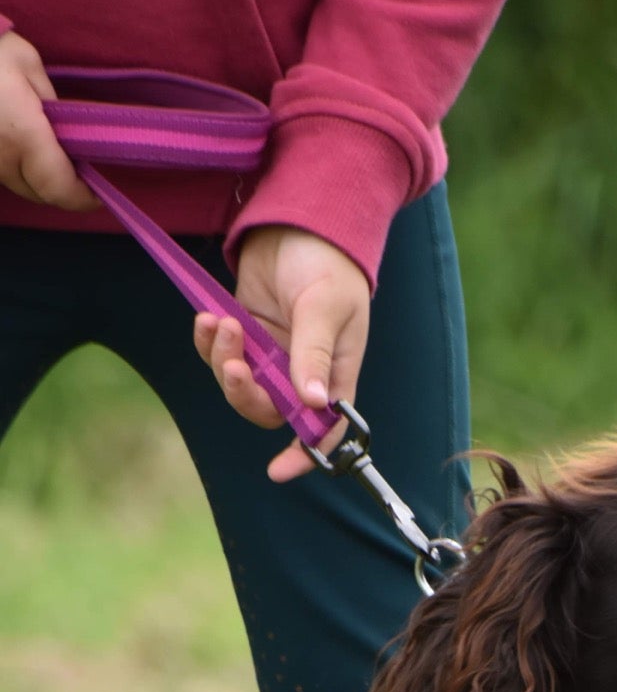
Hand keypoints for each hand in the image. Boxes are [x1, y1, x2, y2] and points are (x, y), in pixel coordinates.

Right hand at [0, 31, 99, 210]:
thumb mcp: (26, 63)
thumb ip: (50, 103)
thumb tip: (62, 128)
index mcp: (23, 135)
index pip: (60, 188)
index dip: (83, 198)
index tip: (99, 192)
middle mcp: (1, 157)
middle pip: (41, 194)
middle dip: (64, 189)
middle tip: (81, 169)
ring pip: (20, 186)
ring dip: (40, 180)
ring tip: (54, 156)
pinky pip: (1, 172)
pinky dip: (18, 169)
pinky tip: (24, 148)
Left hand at [193, 225, 370, 481]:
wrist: (299, 220)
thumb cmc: (327, 264)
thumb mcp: (325, 308)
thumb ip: (314, 355)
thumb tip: (312, 404)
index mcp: (333, 375)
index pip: (323, 428)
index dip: (303, 454)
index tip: (278, 470)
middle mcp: (300, 374)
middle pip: (268, 410)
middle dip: (245, 394)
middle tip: (236, 364)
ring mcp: (269, 355)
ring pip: (238, 384)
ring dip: (223, 360)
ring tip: (221, 322)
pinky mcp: (244, 334)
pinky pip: (219, 354)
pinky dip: (209, 341)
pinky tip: (207, 317)